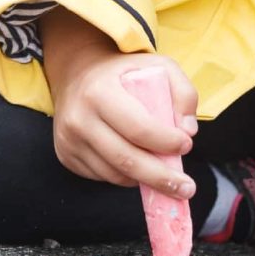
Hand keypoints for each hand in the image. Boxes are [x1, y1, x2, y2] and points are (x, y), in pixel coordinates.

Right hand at [39, 8, 199, 196]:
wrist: (76, 73)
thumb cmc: (122, 72)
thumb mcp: (157, 67)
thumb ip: (182, 92)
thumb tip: (188, 131)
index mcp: (99, 92)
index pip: (138, 128)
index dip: (166, 142)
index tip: (186, 145)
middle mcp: (79, 118)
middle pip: (126, 160)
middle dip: (161, 178)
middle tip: (186, 188)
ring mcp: (69, 140)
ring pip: (115, 174)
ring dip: (144, 180)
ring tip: (165, 177)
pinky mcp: (66, 155)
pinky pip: (102, 176)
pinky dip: (124, 177)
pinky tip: (137, 166)